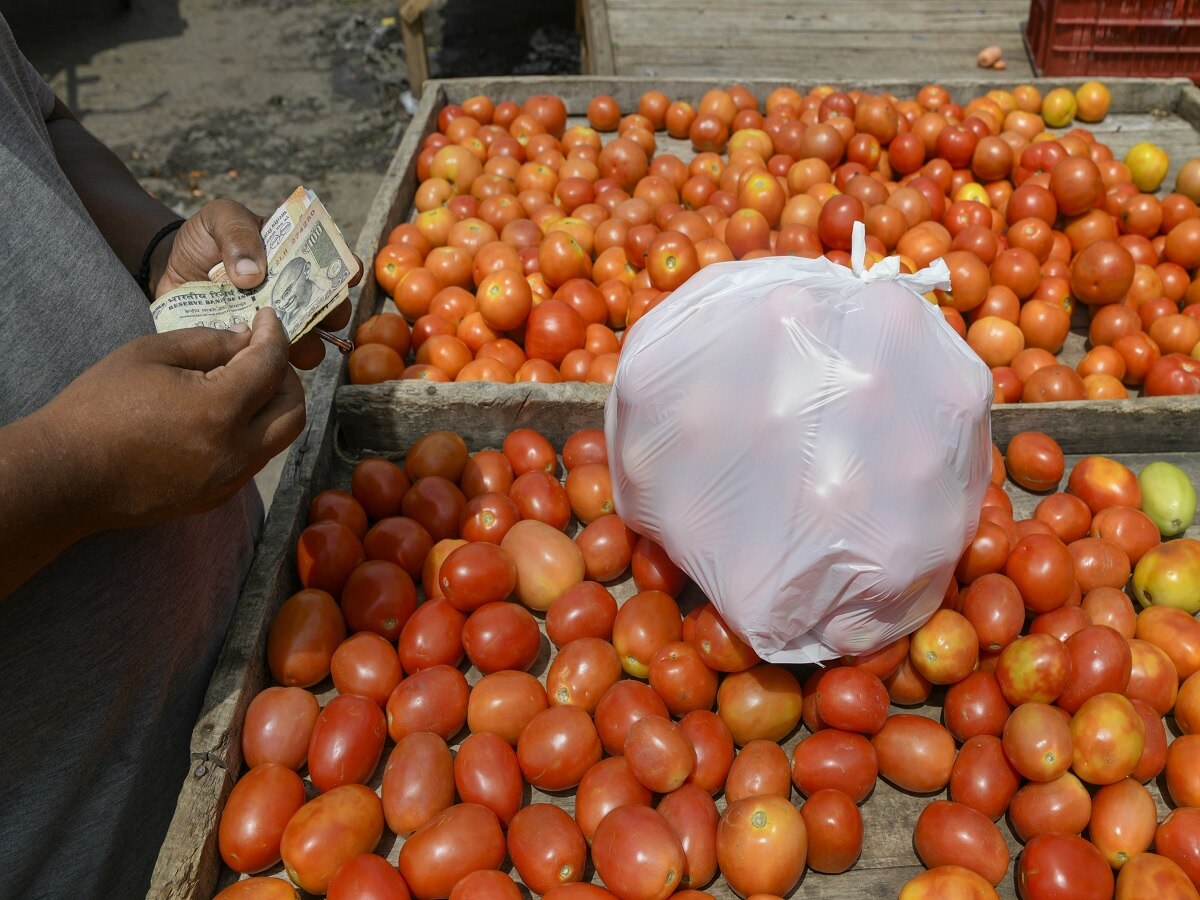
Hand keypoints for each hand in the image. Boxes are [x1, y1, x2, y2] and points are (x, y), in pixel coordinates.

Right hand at [39, 307, 304, 530]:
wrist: (66, 474)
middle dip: (286, 375)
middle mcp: (236, 451)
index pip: (270, 365)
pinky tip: (226, 414)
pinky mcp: (218, 497)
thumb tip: (247, 338)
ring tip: (245, 381)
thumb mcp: (150, 354)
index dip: (275, 336)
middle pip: (294, 409)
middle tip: (262, 353)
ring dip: (274, 406)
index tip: (268, 319)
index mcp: (218, 411)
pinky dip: (254, 432)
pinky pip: (255, 459)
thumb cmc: (99, 406)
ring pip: (280, 438)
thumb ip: (209, 342)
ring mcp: (230, 480)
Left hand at [152, 198, 362, 368]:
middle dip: (331, 316)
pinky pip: (274, 366)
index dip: (346, 270)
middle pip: (332, 311)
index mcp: (297, 257)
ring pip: (311, 346)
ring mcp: (279, 325)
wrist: (171, 270)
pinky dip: (272, 367)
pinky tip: (258, 360)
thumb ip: (238, 234)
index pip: (335, 263)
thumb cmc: (205, 239)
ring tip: (286, 345)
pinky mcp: (256, 349)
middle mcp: (297, 294)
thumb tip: (252, 274)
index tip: (345, 278)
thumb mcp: (221, 219)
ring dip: (306, 348)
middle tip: (315, 316)